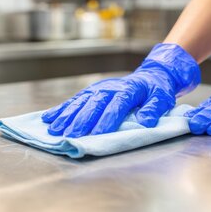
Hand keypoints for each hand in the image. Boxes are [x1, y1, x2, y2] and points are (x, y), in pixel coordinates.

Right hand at [42, 43, 200, 137]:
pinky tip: (48, 118)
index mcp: (128, 90)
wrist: (150, 76)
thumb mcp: (162, 98)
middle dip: (81, 121)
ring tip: (55, 130)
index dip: (107, 119)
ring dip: (66, 116)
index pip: (116, 105)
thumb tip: (146, 121)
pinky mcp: (90, 92)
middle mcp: (109, 88)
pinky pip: (73, 100)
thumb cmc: (156, 91)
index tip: (98, 134)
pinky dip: (60, 109)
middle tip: (71, 135)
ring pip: (80, 102)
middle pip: (94, 104)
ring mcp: (98, 89)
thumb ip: (154, 109)